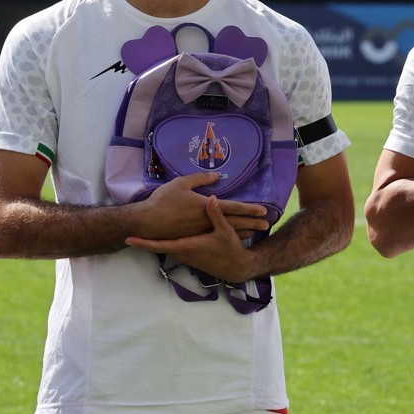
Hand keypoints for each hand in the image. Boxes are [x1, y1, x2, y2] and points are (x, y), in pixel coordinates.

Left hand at [126, 195, 259, 283]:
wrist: (235, 267)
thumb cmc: (229, 249)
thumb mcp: (224, 231)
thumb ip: (215, 214)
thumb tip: (210, 198)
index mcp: (187, 246)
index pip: (159, 245)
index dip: (143, 243)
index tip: (128, 239)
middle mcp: (182, 253)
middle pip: (159, 245)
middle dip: (147, 238)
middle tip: (132, 230)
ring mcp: (184, 257)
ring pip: (166, 246)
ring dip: (157, 239)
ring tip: (145, 229)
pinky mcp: (188, 257)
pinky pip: (173, 248)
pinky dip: (166, 241)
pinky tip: (167, 232)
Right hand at [135, 171, 269, 240]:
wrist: (147, 223)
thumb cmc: (163, 201)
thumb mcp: (181, 183)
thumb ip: (200, 179)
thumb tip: (217, 176)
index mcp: (206, 206)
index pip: (233, 207)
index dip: (249, 208)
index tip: (263, 210)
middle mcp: (207, 221)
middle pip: (235, 222)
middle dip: (252, 222)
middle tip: (267, 224)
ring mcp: (202, 231)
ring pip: (226, 231)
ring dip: (243, 231)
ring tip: (256, 231)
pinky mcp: (195, 237)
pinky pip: (216, 237)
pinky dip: (228, 236)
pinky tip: (236, 237)